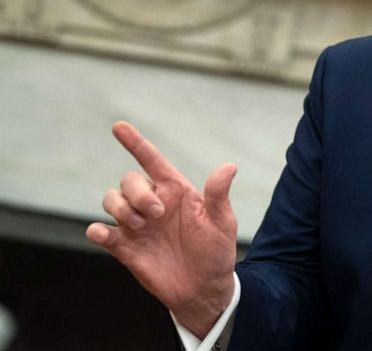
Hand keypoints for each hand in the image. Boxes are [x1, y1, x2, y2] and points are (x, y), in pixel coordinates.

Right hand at [85, 121, 237, 337]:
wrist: (204, 289)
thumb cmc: (216, 251)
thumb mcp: (222, 222)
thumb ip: (218, 195)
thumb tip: (229, 167)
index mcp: (176, 191)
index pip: (151, 161)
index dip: (135, 142)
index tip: (118, 126)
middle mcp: (153, 203)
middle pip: (128, 180)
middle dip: (137, 192)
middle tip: (157, 214)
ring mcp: (136, 225)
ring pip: (110, 200)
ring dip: (121, 209)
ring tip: (143, 226)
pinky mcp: (124, 247)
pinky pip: (100, 232)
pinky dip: (97, 230)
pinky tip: (104, 234)